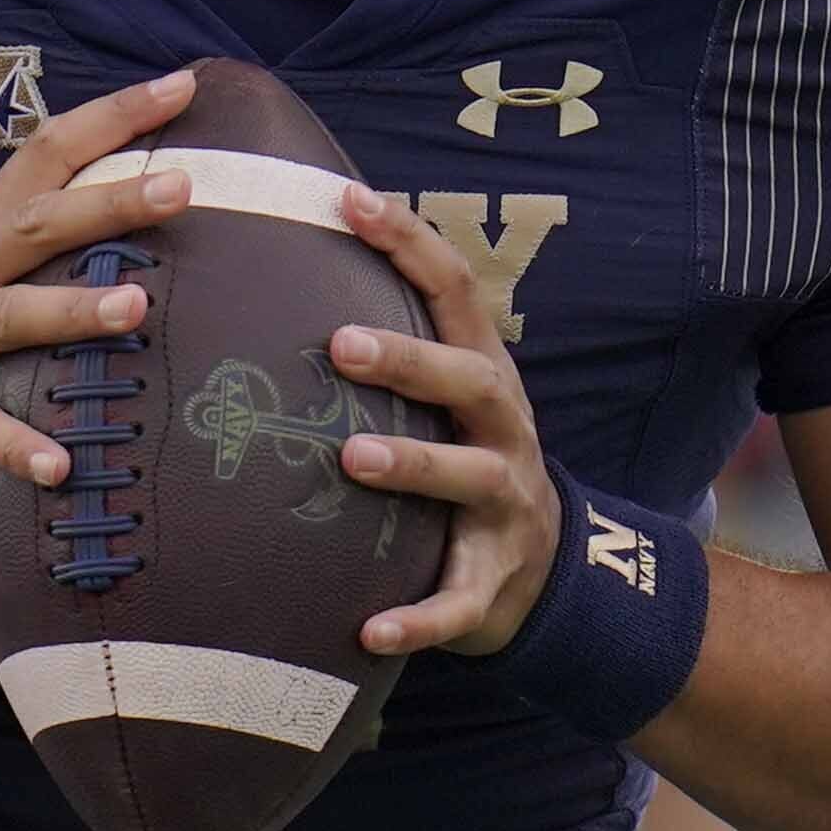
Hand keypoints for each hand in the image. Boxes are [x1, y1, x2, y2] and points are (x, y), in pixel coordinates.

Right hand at [0, 69, 205, 521]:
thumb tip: (138, 217)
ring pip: (8, 316)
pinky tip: (61, 466)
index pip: (46, 155)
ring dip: (71, 310)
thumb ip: (36, 249)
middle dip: (106, 204)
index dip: (111, 117)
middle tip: (179, 187)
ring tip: (136, 307)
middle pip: (35, 225)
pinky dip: (17, 446)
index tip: (181, 86)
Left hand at [330, 184, 561, 656]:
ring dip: (412, 466)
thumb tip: (287, 255)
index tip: (349, 199)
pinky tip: (370, 631)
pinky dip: (418, 619)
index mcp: (482, 375)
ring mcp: (504, 507)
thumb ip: (390, 341)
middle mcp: (502, 431)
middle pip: (468, 380)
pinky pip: (458, 603)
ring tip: (351, 457)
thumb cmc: (462, 459)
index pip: (454, 291)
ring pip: (468, 479)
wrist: (543, 572)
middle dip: (410, 360)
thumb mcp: (444, 398)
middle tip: (339, 341)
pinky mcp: (493, 583)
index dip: (409, 242)